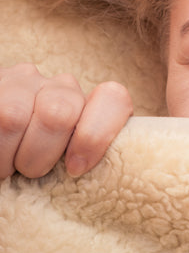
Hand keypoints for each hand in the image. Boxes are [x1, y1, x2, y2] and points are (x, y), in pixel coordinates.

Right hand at [0, 64, 132, 178]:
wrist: (2, 140)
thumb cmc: (35, 162)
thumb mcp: (66, 164)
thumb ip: (84, 161)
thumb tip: (84, 172)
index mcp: (91, 105)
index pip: (113, 98)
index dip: (96, 135)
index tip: (75, 169)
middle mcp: (63, 86)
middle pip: (60, 113)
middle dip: (40, 155)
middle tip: (27, 171)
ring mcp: (28, 80)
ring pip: (16, 115)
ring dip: (8, 154)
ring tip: (6, 165)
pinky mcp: (0, 81)